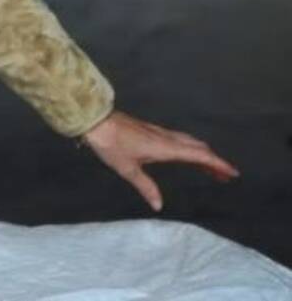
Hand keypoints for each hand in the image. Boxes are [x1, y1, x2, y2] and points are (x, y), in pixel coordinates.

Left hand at [81, 110, 238, 210]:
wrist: (96, 121)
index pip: (199, 156)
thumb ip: (146, 187)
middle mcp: (166, 138)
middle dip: (214, 162)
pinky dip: (190, 148)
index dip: (217, 164)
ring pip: (189, 142)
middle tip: (226, 176)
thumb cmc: (111, 145)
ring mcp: (159, 132)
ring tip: (210, 169)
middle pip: (198, 148)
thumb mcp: (128, 169)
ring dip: (202, 154)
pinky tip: (186, 155)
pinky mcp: (151, 131)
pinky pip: (179, 139)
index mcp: (166, 147)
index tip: (233, 173)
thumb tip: (158, 206)